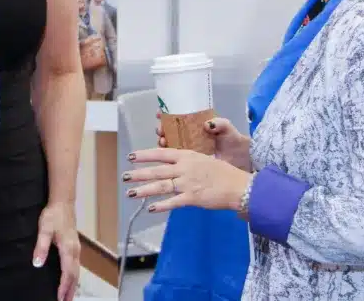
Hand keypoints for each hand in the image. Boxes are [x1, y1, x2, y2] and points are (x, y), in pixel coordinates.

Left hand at [33, 202, 79, 300]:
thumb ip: (41, 247)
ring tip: (68, 296)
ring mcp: (77, 249)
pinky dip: (74, 277)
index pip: (67, 272)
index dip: (64, 286)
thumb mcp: (44, 229)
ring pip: (77, 271)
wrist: (63, 202)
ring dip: (73, 285)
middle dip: (70, 290)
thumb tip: (37, 263)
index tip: (60, 297)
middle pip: (75, 275)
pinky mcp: (75, 247)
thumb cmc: (53, 215)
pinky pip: (76, 266)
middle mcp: (75, 251)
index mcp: (68, 249)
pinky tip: (70, 280)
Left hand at [123, 148, 251, 213]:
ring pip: (161, 186)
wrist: (238, 186)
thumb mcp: (204, 159)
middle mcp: (184, 168)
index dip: (144, 155)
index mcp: (187, 156)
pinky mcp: (192, 198)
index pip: (161, 153)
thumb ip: (187, 162)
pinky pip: (173, 202)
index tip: (131, 156)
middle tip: (124, 177)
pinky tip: (151, 208)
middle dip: (138, 174)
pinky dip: (161, 205)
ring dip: (144, 190)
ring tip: (131, 193)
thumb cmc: (223, 173)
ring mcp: (187, 183)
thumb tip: (173, 164)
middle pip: (157, 171)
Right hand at [155, 114, 251, 170]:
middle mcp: (190, 137)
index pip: (177, 118)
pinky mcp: (192, 163)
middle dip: (162, 129)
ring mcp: (190, 150)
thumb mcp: (226, 128)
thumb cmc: (233, 140)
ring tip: (162, 141)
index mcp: (196, 126)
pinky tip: (165, 156)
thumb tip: (207, 124)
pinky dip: (169, 158)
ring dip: (163, 142)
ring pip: (171, 145)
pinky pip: (177, 160)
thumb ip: (219, 123)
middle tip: (160, 130)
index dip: (166, 115)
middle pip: (170, 131)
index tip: (159, 113)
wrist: (241, 158)